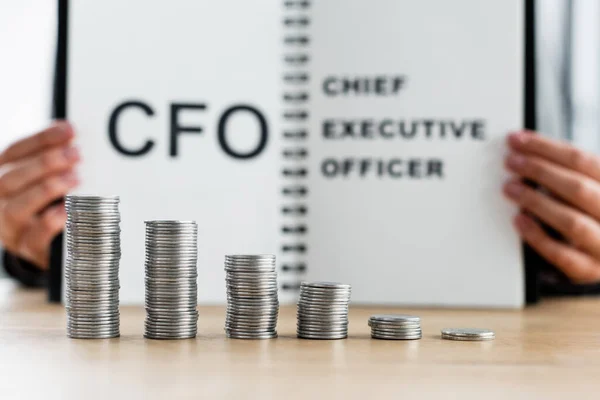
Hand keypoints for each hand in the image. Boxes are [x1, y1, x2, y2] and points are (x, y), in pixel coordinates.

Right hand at [0, 122, 79, 269]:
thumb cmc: (46, 203)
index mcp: (2, 175)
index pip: (14, 152)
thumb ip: (56, 158)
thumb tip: (76, 134)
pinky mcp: (26, 248)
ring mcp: (9, 227)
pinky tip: (70, 210)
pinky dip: (52, 221)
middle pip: (10, 178)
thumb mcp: (45, 178)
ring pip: (16, 208)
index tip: (69, 130)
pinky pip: (35, 237)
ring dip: (46, 190)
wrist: (45, 245)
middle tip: (75, 154)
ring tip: (75, 179)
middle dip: (44, 164)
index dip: (41, 139)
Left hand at [504, 131, 599, 283]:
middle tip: (510, 162)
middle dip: (539, 171)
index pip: (585, 161)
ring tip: (510, 188)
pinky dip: (538, 236)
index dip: (548, 148)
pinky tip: (519, 220)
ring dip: (536, 201)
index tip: (518, 140)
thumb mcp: (590, 191)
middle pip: (578, 187)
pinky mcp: (589, 272)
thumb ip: (570, 176)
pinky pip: (562, 255)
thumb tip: (528, 154)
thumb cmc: (594, 219)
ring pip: (571, 222)